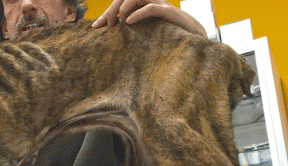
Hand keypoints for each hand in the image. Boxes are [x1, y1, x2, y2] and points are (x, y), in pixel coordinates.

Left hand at [92, 0, 206, 37]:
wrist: (192, 37)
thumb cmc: (166, 36)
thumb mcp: (144, 33)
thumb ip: (129, 32)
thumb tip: (109, 39)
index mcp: (141, 4)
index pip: (119, 3)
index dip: (106, 13)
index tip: (95, 27)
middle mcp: (149, 0)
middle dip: (111, 10)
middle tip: (104, 26)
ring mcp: (158, 3)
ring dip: (122, 9)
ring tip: (116, 25)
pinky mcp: (167, 11)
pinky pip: (150, 8)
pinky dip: (138, 14)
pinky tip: (129, 23)